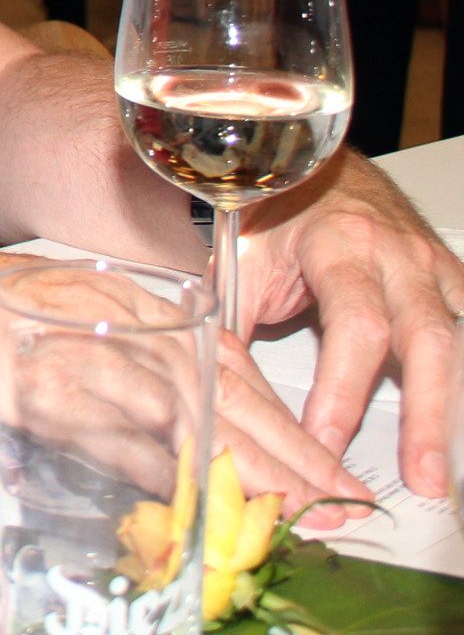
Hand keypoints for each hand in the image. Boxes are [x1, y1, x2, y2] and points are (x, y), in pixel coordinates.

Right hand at [0, 240, 369, 521]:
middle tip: (320, 499)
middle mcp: (75, 306)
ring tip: (280, 515)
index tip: (302, 456)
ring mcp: (45, 340)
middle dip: (273, 443)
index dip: (260, 404)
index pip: (199, 345)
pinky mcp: (11, 379)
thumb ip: (64, 367)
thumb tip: (126, 432)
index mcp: (79, 286)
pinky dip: (154, 475)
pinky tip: (186, 507)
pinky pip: (102, 434)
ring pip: (170, 408)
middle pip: (205, 375)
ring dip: (234, 466)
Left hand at [238, 151, 463, 496]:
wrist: (318, 171)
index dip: (342, 388)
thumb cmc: (278, 220)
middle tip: (419, 478)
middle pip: (427, 340)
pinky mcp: (451, 282)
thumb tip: (210, 389)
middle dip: (425, 415)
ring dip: (451, 410)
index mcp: (340, 246)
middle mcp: (398, 256)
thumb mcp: (243, 261)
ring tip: (439, 471)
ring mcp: (433, 269)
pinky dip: (463, 380)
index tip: (324, 441)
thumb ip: (234, 323)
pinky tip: (457, 425)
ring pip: (457, 343)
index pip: (354, 326)